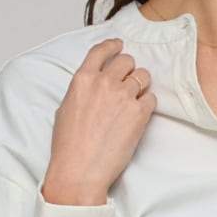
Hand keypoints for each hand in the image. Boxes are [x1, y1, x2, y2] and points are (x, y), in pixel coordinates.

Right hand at [41, 38, 155, 204]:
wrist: (79, 170)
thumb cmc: (68, 146)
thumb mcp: (65, 109)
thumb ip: (82, 90)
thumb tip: (92, 86)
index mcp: (82, 80)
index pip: (101, 51)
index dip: (113, 46)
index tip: (118, 46)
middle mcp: (104, 83)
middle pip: (127, 61)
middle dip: (129, 69)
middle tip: (127, 81)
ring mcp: (123, 97)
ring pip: (143, 76)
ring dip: (140, 85)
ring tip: (133, 101)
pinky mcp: (139, 113)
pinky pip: (151, 98)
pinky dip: (147, 104)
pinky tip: (138, 116)